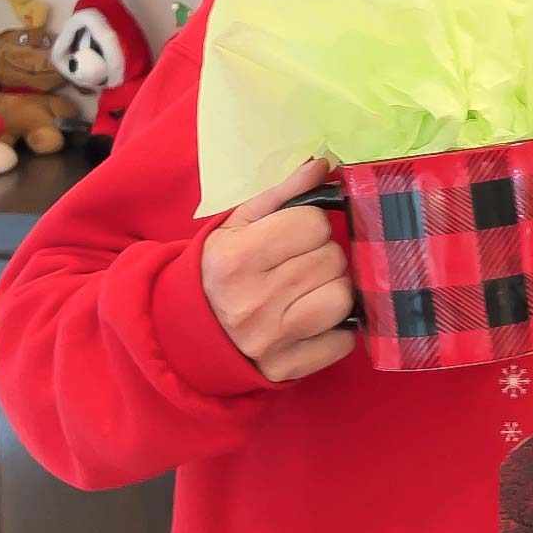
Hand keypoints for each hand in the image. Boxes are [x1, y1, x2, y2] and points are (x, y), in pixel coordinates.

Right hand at [202, 158, 355, 382]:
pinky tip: (313, 318)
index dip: (310, 223)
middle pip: (332, 258)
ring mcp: (272, 340)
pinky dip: (337, 327)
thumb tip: (323, 164)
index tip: (296, 233)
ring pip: (343, 297)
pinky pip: (344, 339)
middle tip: (301, 262)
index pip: (312, 223)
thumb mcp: (236, 226)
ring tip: (311, 288)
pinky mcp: (288, 368)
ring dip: (334, 288)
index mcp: (236, 259)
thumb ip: (282, 193)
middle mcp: (254, 301)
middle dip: (323, 254)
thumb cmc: (218, 270)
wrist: (187, 334)